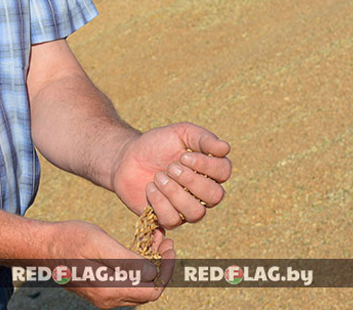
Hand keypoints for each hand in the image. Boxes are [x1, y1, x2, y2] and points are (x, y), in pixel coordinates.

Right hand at [47, 220, 174, 308]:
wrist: (42, 246)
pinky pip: (126, 282)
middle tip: (164, 239)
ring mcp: (104, 296)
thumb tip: (154, 274)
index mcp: (110, 290)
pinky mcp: (100, 289)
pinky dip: (137, 266)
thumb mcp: (99, 243)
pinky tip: (138, 247)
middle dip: (161, 265)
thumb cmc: (69, 239)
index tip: (169, 246)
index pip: (152, 290)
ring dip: (150, 264)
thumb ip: (127, 261)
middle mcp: (109, 299)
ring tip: (154, 238)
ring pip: (138, 286)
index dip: (166, 270)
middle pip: (147, 290)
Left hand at [111, 123, 231, 228]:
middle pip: (215, 196)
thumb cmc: (158, 144)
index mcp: (210, 170)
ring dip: (175, 193)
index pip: (224, 172)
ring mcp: (186, 208)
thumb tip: (225, 148)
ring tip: (158, 177)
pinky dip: (159, 202)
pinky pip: (172, 220)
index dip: (206, 165)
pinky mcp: (168, 219)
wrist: (127, 158)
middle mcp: (203, 192)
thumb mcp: (181, 133)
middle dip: (191, 180)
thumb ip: (203, 138)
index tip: (183, 155)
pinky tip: (150, 188)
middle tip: (171, 167)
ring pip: (196, 213)